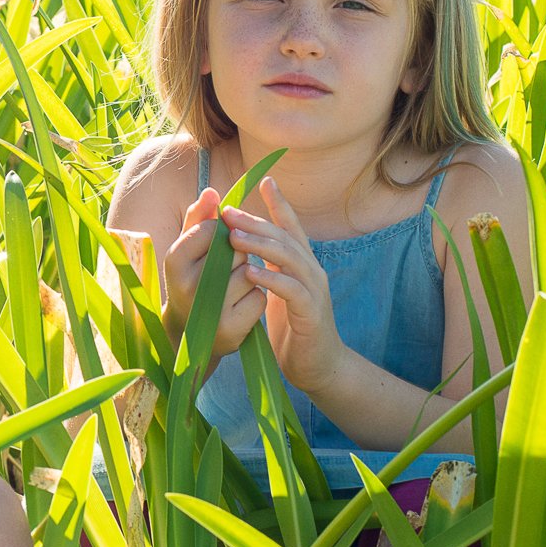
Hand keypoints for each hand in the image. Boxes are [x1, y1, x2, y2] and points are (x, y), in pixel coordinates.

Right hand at [159, 185, 268, 361]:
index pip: (215, 229)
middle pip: (236, 251)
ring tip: (233, 288)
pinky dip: (256, 300)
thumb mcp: (187, 249)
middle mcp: (188, 284)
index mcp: (174, 259)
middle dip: (239, 256)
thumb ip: (199, 218)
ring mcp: (209, 308)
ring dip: (250, 277)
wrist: (189, 335)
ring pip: (250, 274)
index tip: (219, 245)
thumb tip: (212, 192)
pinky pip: (259, 298)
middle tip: (226, 270)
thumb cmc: (192, 281)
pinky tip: (240, 306)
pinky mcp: (229, 328)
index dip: (225, 234)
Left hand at [225, 178, 346, 393]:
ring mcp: (314, 290)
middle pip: (284, 237)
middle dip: (255, 222)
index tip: (265, 180)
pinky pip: (291, 290)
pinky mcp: (312, 312)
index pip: (292, 227)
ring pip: (288, 258)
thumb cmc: (294, 328)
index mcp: (302, 264)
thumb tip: (246, 248)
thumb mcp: (277, 292)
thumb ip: (268, 269)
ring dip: (260, 245)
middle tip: (228, 212)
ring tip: (233, 237)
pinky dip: (270, 279)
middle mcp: (312, 271)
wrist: (318, 366)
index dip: (280, 204)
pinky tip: (250, 273)